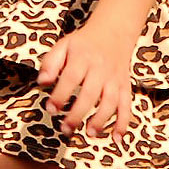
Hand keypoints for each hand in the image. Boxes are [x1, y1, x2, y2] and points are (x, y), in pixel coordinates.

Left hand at [37, 20, 133, 146]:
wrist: (114, 30)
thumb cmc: (83, 43)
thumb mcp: (64, 46)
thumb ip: (50, 63)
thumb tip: (42, 82)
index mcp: (83, 58)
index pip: (71, 78)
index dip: (61, 95)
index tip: (51, 109)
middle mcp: (101, 69)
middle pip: (90, 94)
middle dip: (78, 113)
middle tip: (65, 129)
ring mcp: (115, 79)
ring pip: (111, 102)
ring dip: (101, 119)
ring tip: (89, 133)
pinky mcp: (125, 86)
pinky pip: (127, 106)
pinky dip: (123, 123)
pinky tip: (117, 138)